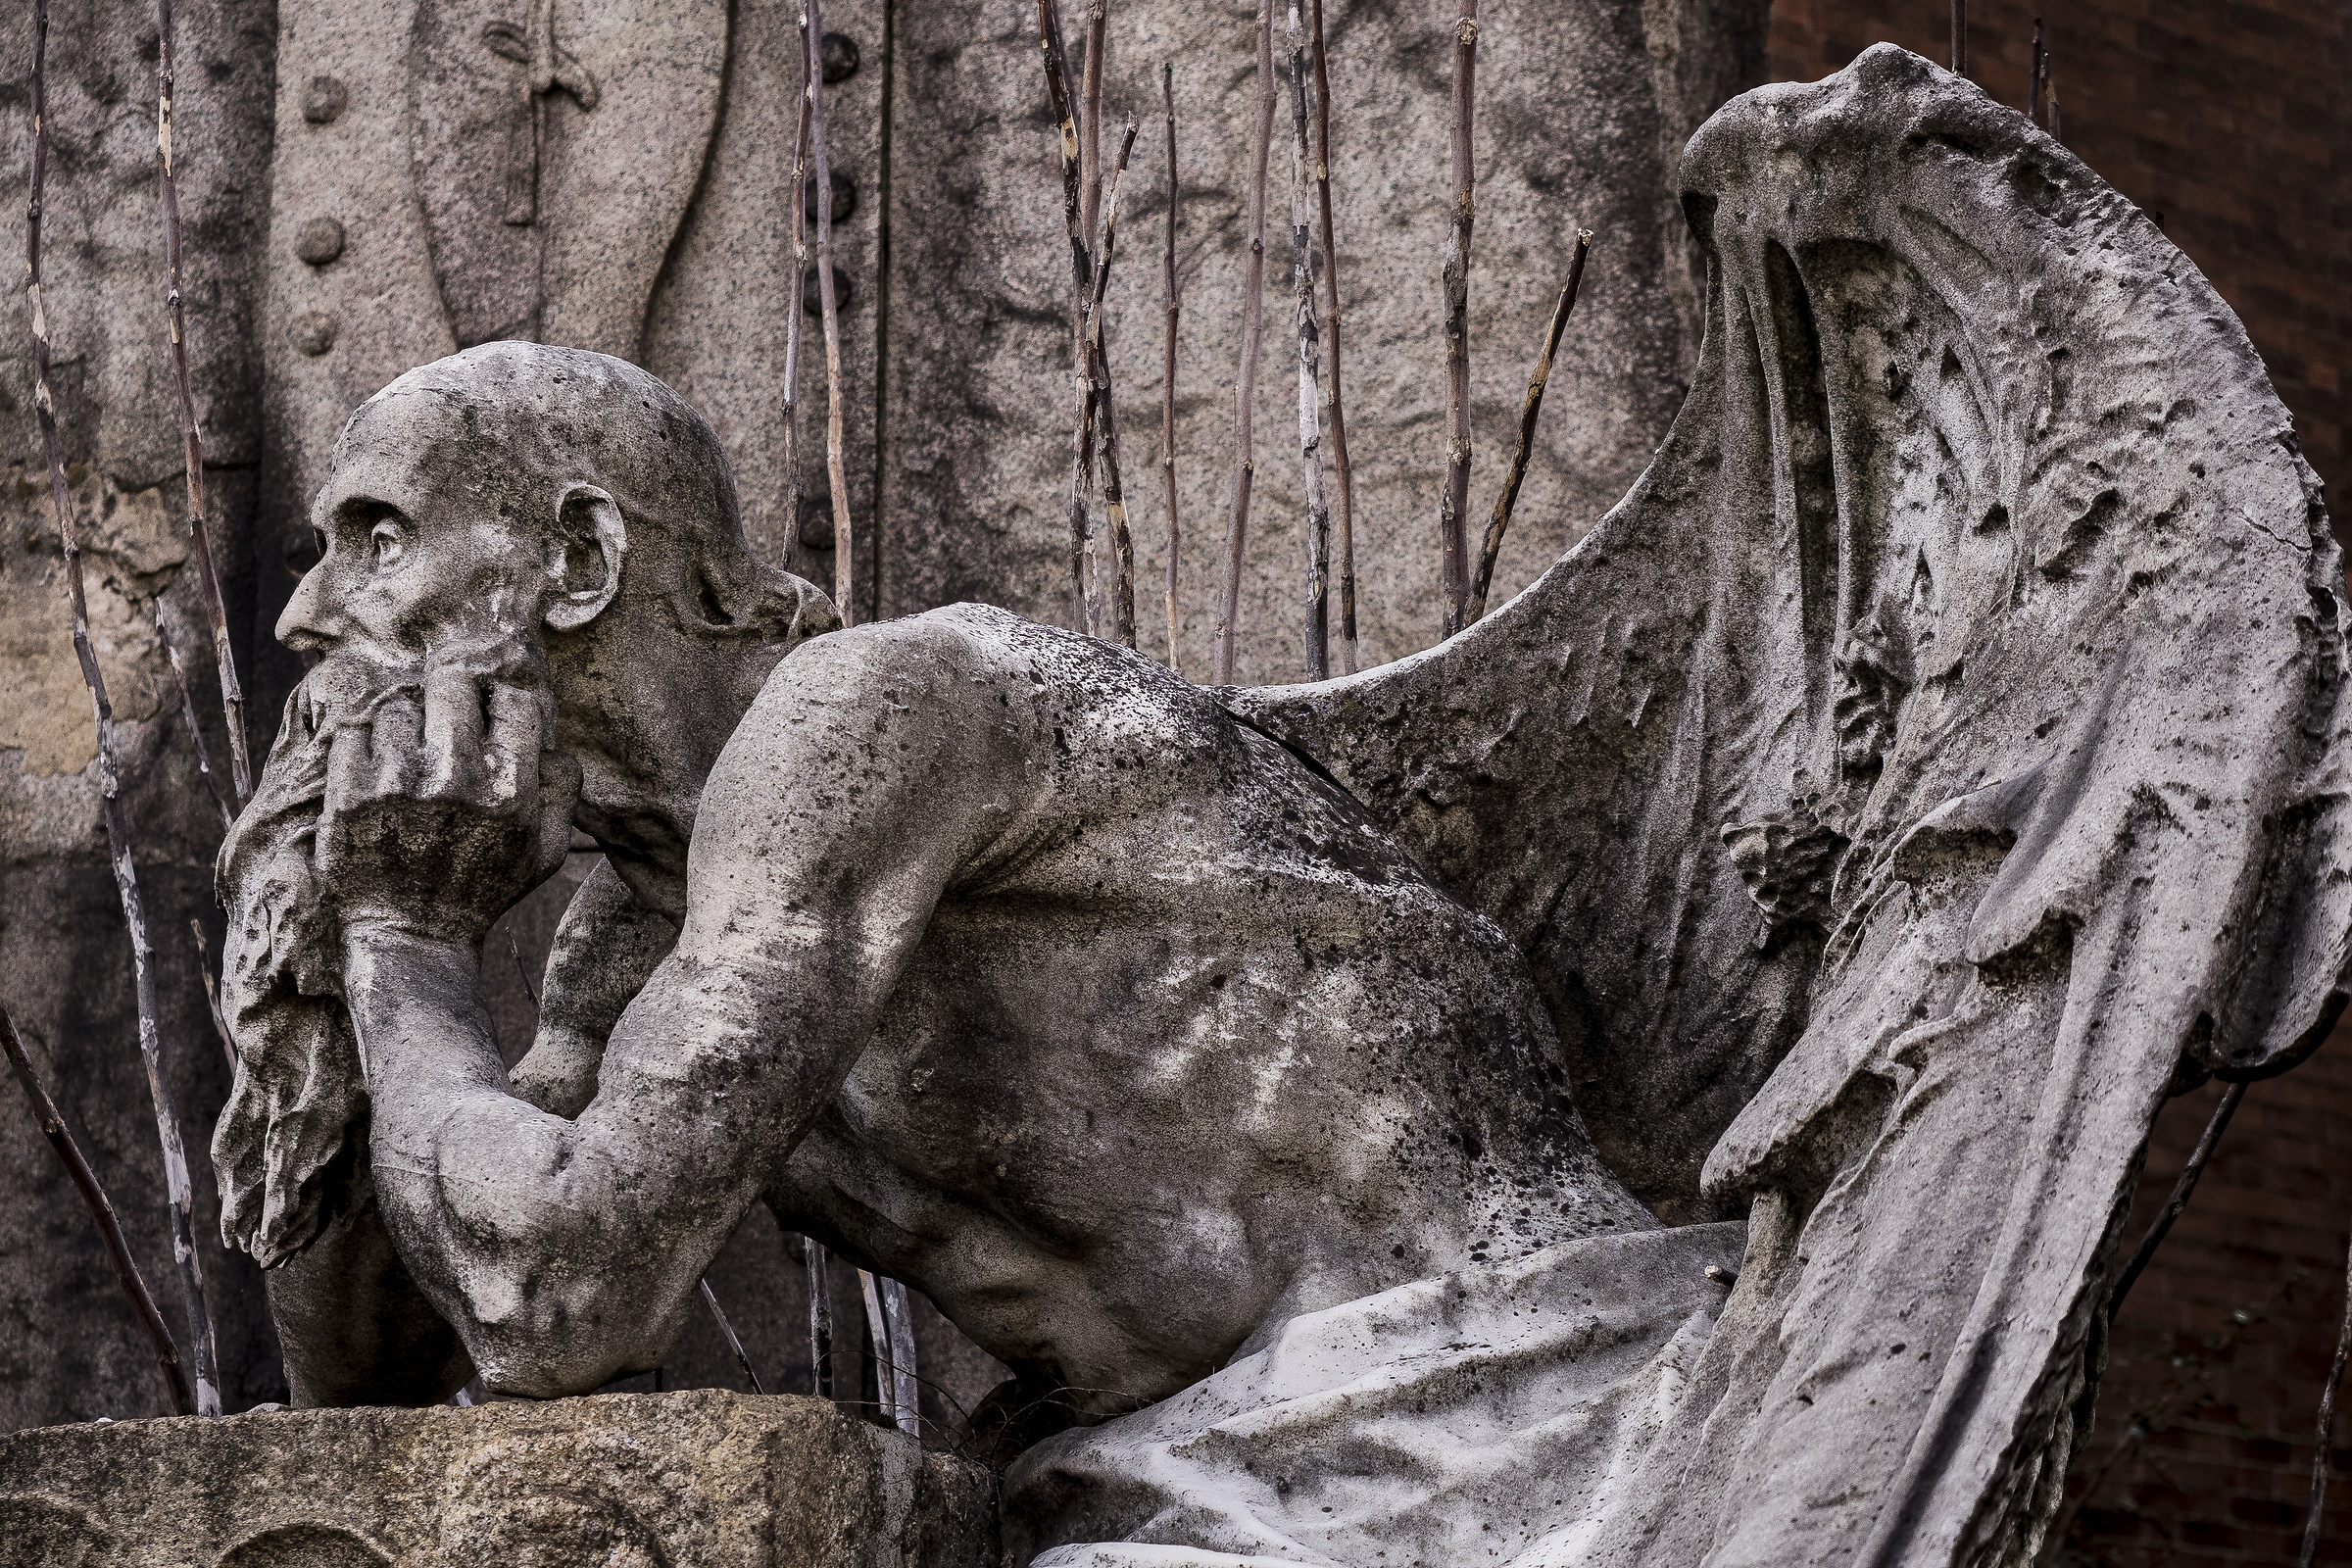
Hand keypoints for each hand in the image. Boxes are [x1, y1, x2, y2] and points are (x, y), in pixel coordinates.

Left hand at [315, 653, 578, 947]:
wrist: (409, 935)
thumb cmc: (483, 888)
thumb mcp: (546, 851)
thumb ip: (563, 791)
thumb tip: (552, 741)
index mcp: (508, 793)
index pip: (513, 702)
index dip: (504, 697)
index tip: (490, 707)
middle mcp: (455, 783)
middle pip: (453, 684)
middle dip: (452, 687)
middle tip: (445, 703)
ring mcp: (396, 788)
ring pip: (400, 705)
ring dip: (406, 720)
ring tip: (408, 751)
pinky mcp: (348, 796)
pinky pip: (353, 732)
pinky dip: (364, 742)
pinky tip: (376, 768)